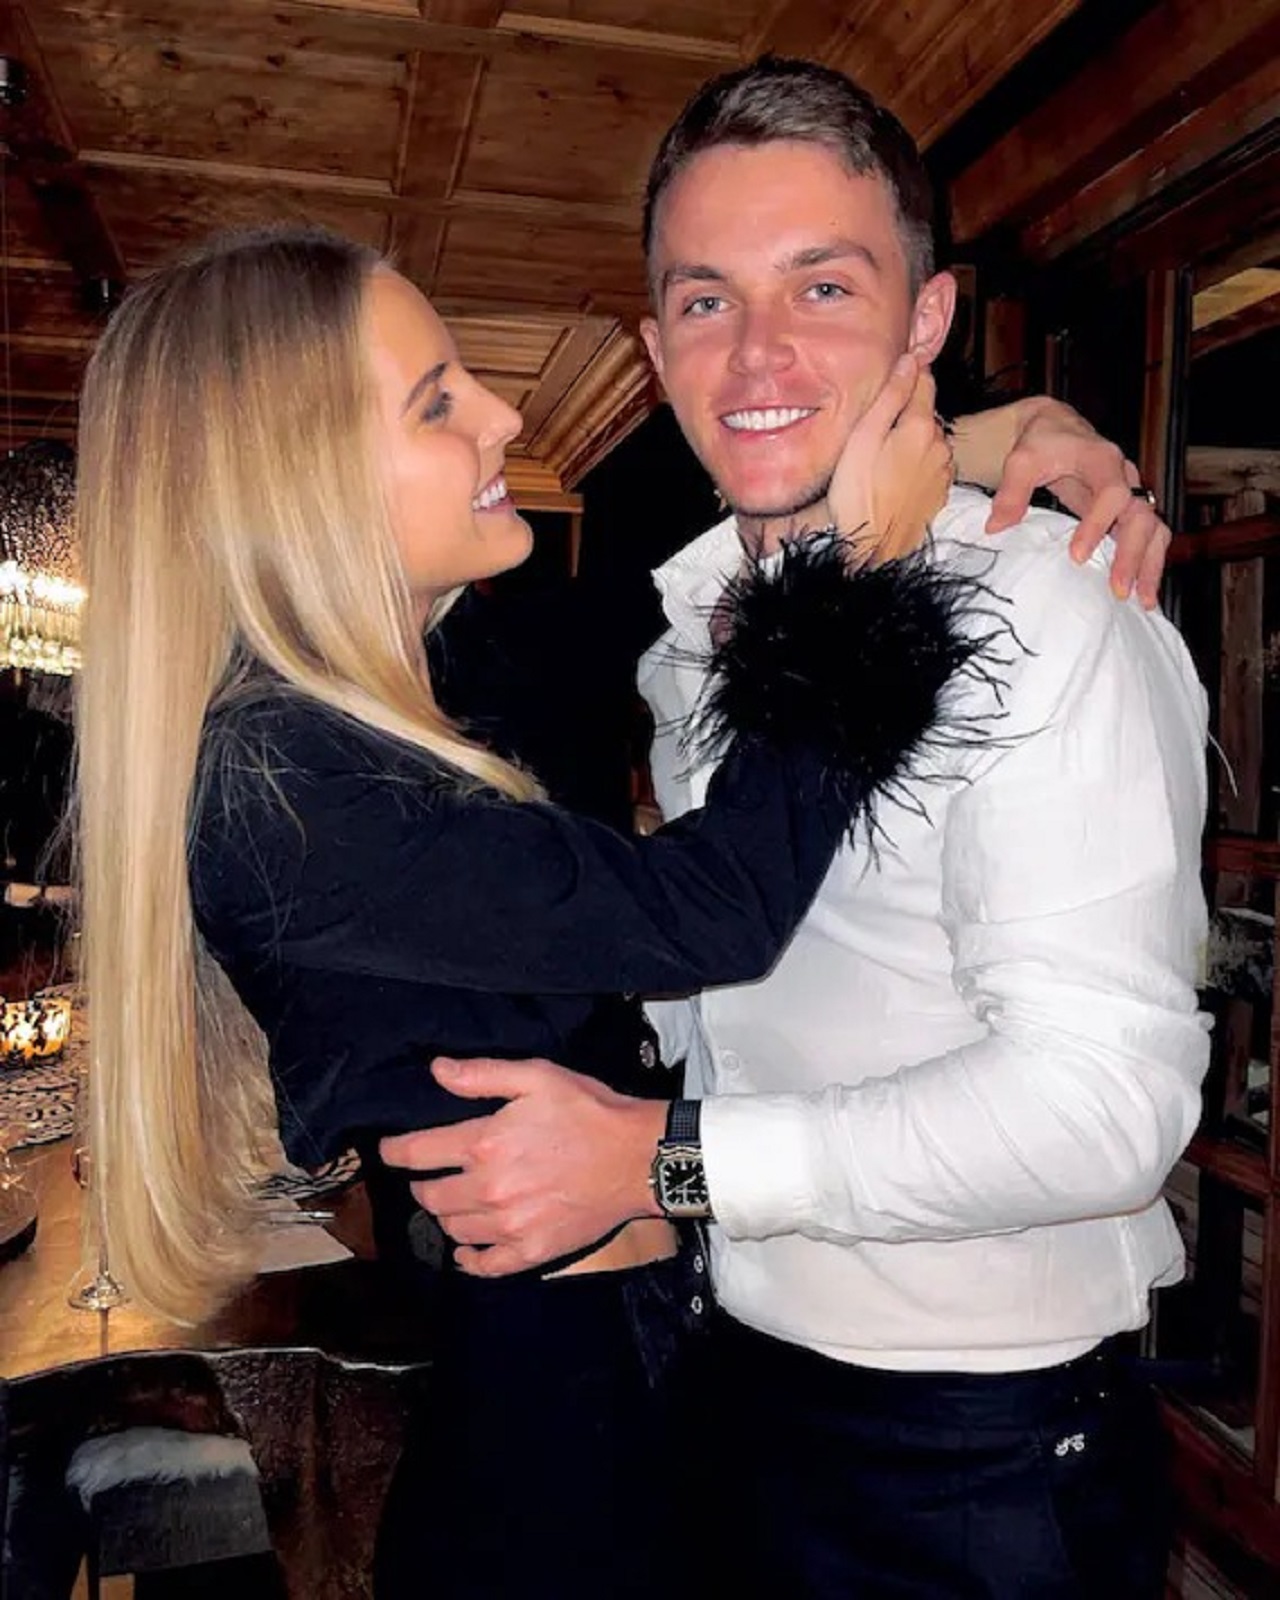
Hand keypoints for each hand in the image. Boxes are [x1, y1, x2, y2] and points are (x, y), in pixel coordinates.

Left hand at [378, 1058, 666, 1277]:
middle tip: (432, 1174)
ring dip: (446, 1215)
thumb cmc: (589, 1112)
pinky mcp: (531, 1251)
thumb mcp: (537, 1077)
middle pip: (430, 1196)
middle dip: (422, 1184)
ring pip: (453, 1229)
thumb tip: (436, 1071)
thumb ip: (482, 1075)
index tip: (389, 1149)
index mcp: (485, 1144)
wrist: (639, 1158)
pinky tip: (467, 1248)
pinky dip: (468, 1258)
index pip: (417, 1153)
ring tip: (456, 1200)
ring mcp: (509, 1226)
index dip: (394, 1151)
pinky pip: (484, 1265)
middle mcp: (489, 1190)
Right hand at [828, 353, 953, 565]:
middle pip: (926, 412)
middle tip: (875, 428)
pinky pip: (930, 467)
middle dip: (906, 413)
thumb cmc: (858, 494)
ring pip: (929, 440)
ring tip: (881, 458)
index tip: (890, 380)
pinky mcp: (939, 494)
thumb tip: (909, 361)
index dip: (907, 374)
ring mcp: (942, 472)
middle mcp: (940, 445)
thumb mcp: (863, 438)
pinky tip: (893, 479)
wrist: (873, 549)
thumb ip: (890, 397)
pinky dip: (915, 466)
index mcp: (921, 426)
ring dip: (911, 442)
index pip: (924, 380)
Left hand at [982, 398, 1169, 607]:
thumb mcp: (1022, 459)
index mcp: (1102, 461)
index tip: (1077, 556)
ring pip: (1154, 530)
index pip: (1112, 494)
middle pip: (1143, 518)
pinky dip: (1149, 564)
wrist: (1057, 429)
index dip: (1098, 524)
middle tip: (1117, 590)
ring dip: (1150, 566)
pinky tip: (1142, 594)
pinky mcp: (1127, 512)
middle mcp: (1125, 478)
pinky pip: (1148, 538)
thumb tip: (996, 528)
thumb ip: (1011, 491)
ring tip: (1143, 602)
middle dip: (1132, 556)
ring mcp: (1130, 496)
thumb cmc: (1041, 443)